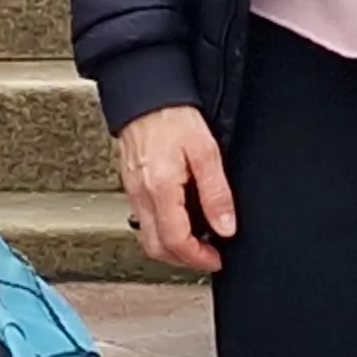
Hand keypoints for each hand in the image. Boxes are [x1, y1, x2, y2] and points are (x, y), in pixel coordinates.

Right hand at [118, 106, 236, 274]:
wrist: (146, 95)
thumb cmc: (172, 116)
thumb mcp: (206, 152)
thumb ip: (216, 193)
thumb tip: (226, 226)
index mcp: (160, 188)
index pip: (176, 241)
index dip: (198, 258)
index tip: (216, 259)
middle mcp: (141, 194)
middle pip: (156, 248)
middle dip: (183, 260)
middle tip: (207, 257)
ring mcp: (132, 191)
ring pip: (147, 237)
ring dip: (172, 248)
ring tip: (197, 242)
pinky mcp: (131, 185)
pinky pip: (143, 220)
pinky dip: (162, 231)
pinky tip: (180, 220)